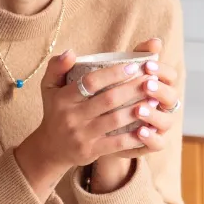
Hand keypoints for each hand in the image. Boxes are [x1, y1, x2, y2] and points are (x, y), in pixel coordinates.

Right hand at [13, 48, 156, 199]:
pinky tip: (148, 127)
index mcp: (63, 98)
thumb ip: (57, 66)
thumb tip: (70, 52)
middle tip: (151, 80)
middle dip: (133, 89)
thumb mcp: (49, 87)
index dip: (113, 73)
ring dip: (138, 109)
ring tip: (154, 100)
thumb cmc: (55, 111)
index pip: (91, 82)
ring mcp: (81, 135)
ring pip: (116, 120)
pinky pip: (117, 143)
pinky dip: (134, 135)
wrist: (50, 148)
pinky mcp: (91, 151)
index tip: (133, 66)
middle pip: (108, 100)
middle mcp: (71, 116)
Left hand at [100, 38, 180, 161]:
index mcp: (158, 86)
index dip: (162, 70)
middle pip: (172, 97)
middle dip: (160, 90)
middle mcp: (162, 106)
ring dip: (154, 115)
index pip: (170, 75)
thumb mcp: (117, 75)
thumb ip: (136, 56)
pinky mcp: (150, 143)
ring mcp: (158, 126)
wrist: (97, 126)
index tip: (147, 65)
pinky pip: (158, 143)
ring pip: (167, 121)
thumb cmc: (109, 94)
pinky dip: (151, 138)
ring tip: (139, 110)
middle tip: (146, 84)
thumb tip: (155, 41)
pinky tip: (139, 132)